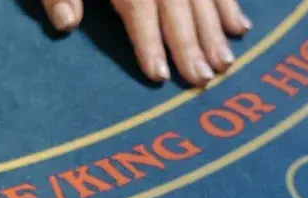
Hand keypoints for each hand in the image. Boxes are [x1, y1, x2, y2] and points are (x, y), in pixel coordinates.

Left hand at [42, 0, 250, 85]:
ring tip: (225, 64)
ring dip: (214, 30)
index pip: (139, 7)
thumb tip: (67, 24)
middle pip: (176, 5)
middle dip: (190, 44)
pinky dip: (228, 5)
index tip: (158, 74)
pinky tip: (239, 28)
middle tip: (202, 80)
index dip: (148, 40)